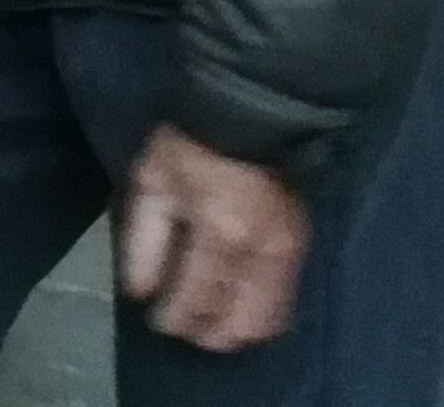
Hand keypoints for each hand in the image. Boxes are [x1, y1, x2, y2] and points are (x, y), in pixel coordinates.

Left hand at [117, 126, 306, 353]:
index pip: (196, 299)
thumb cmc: (191, 142)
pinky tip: (236, 310)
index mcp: (221, 234)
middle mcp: (262, 254)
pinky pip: (284, 303)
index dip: (173, 318)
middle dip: (206, 333)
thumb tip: (141, 292)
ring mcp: (289, 255)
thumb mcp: (153, 181)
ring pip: (267, 322)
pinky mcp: (302, 249)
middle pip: (237, 324)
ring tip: (207, 323)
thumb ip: (145, 241)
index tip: (155, 320)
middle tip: (181, 326)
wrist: (251, 110)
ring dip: (236, 332)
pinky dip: (259, 317)